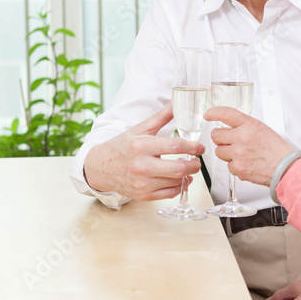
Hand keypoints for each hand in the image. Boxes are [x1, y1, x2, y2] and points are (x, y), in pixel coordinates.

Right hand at [83, 105, 204, 200]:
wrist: (100, 167)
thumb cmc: (121, 146)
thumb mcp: (140, 129)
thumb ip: (161, 117)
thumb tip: (176, 103)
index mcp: (141, 146)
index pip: (175, 146)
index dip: (192, 147)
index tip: (200, 148)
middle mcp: (141, 165)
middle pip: (178, 168)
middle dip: (194, 165)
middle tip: (197, 161)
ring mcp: (142, 183)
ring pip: (175, 182)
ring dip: (187, 175)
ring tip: (188, 168)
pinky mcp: (143, 195)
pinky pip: (169, 194)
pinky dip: (179, 187)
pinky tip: (180, 180)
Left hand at [205, 107, 292, 185]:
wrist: (286, 168)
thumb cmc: (277, 150)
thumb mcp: (263, 130)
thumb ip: (246, 127)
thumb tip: (231, 129)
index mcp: (250, 125)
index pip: (226, 114)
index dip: (214, 112)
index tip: (208, 114)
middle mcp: (242, 137)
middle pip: (216, 135)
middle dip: (220, 139)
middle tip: (229, 142)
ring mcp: (238, 153)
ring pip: (218, 151)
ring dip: (226, 153)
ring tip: (241, 154)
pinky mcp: (237, 167)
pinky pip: (227, 165)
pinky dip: (234, 166)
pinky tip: (246, 164)